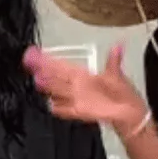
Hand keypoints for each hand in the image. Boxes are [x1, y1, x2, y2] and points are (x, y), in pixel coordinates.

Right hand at [24, 45, 146, 137]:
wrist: (128, 112)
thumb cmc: (121, 94)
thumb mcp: (117, 75)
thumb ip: (114, 61)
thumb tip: (118, 46)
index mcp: (83, 75)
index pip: (61, 66)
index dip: (49, 60)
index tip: (35, 53)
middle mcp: (77, 86)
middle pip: (56, 76)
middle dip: (43, 69)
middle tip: (29, 61)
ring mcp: (78, 99)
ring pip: (59, 90)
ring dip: (49, 86)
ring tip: (37, 79)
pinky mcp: (82, 111)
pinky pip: (67, 109)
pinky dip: (61, 107)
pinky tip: (51, 104)